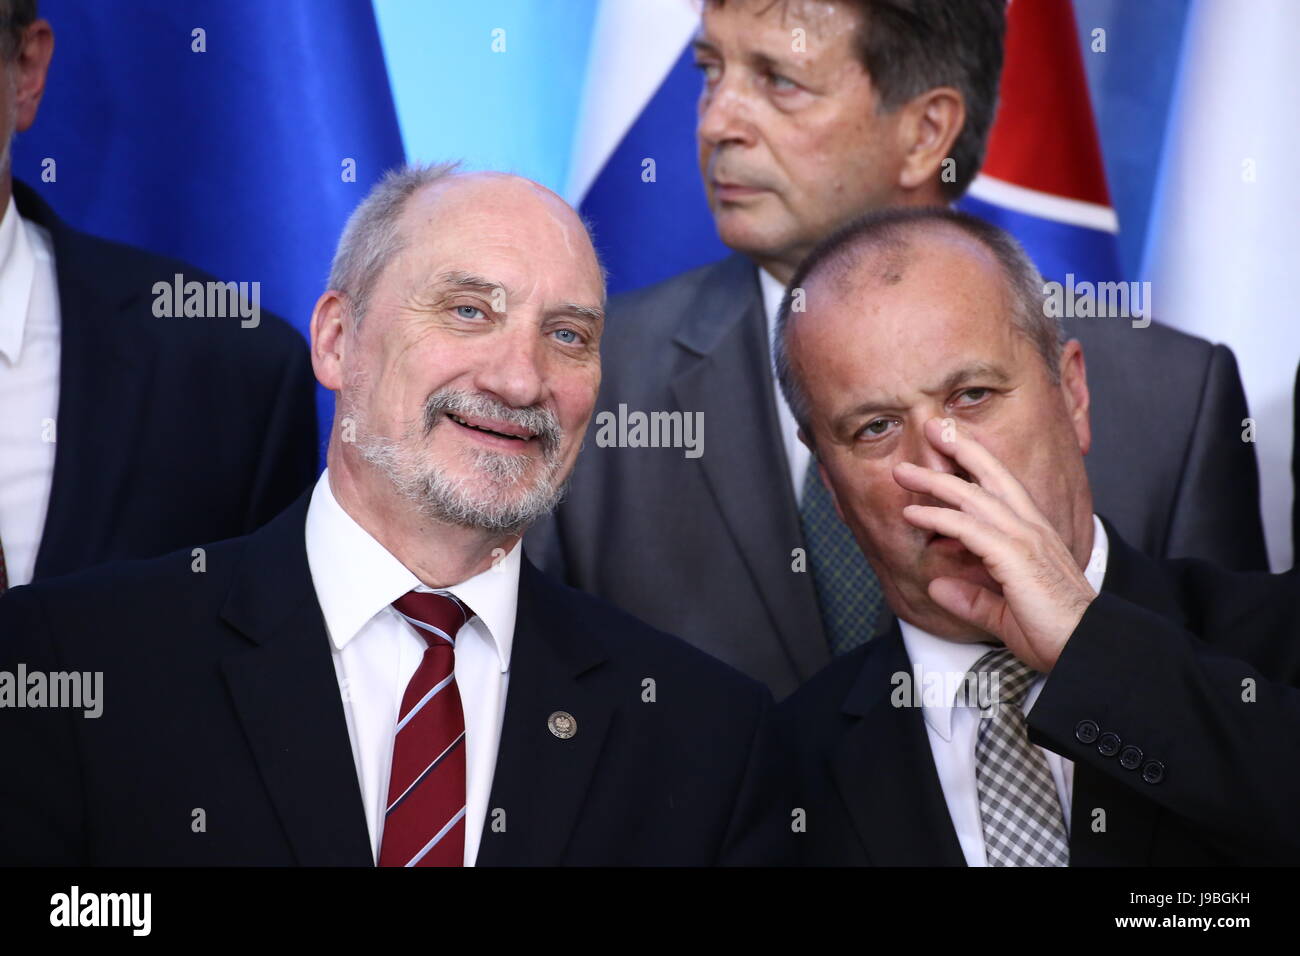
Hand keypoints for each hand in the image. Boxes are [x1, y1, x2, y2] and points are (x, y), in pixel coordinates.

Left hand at [894, 418, 1095, 670]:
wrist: (1088, 649)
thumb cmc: (1057, 633)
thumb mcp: (1004, 613)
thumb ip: (973, 598)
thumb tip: (939, 586)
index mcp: (1034, 536)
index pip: (1003, 488)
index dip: (977, 463)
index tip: (952, 444)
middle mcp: (1032, 530)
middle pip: (990, 477)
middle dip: (959, 449)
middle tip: (930, 427)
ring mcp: (1025, 540)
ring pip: (974, 497)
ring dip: (935, 481)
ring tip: (904, 471)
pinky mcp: (1016, 558)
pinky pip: (969, 530)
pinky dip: (939, 519)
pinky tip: (914, 514)